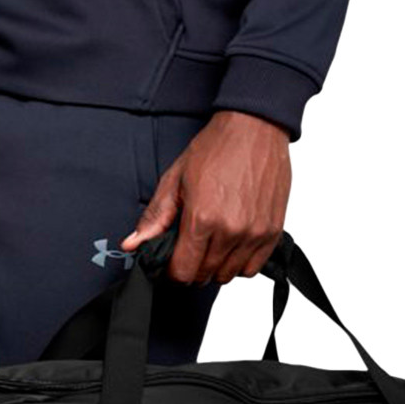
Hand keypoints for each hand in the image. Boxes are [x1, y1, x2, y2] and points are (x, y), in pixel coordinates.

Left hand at [121, 110, 290, 284]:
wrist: (255, 127)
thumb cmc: (217, 148)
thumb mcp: (175, 180)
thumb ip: (155, 218)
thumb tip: (132, 245)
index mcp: (202, 219)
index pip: (183, 271)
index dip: (173, 271)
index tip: (172, 262)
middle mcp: (230, 231)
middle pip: (204, 276)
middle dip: (193, 268)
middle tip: (191, 249)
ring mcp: (254, 233)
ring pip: (228, 275)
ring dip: (216, 267)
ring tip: (212, 245)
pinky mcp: (272, 232)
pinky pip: (252, 268)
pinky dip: (240, 263)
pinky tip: (232, 246)